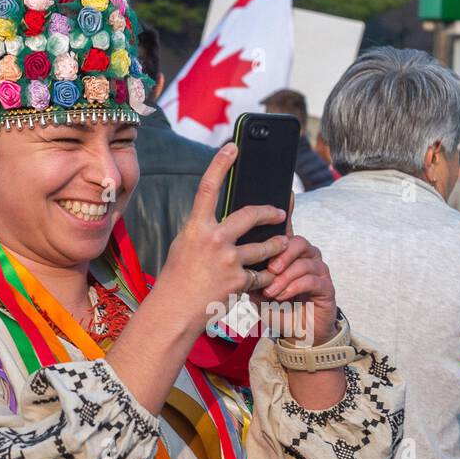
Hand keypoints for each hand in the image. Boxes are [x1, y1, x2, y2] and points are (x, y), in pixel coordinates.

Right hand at [155, 142, 289, 334]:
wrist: (176, 311)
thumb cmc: (178, 277)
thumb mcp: (186, 245)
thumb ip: (205, 229)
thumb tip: (226, 217)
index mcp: (196, 227)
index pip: (208, 187)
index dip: (220, 164)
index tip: (232, 147)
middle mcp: (213, 239)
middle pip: (251, 214)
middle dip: (271, 212)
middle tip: (280, 212)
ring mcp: (228, 260)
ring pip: (265, 248)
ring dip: (278, 245)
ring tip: (284, 243)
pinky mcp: (240, 281)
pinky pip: (262, 275)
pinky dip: (266, 278)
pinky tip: (268, 280)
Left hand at [255, 204, 337, 344]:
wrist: (296, 334)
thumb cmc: (276, 307)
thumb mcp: (256, 288)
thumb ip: (250, 270)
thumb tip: (234, 255)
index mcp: (288, 253)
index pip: (287, 228)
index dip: (287, 210)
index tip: (286, 194)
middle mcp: (305, 256)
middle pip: (297, 241)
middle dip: (281, 253)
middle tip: (268, 269)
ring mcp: (318, 270)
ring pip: (304, 260)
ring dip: (285, 275)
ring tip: (270, 290)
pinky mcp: (326, 287)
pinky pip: (312, 278)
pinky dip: (294, 286)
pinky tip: (282, 295)